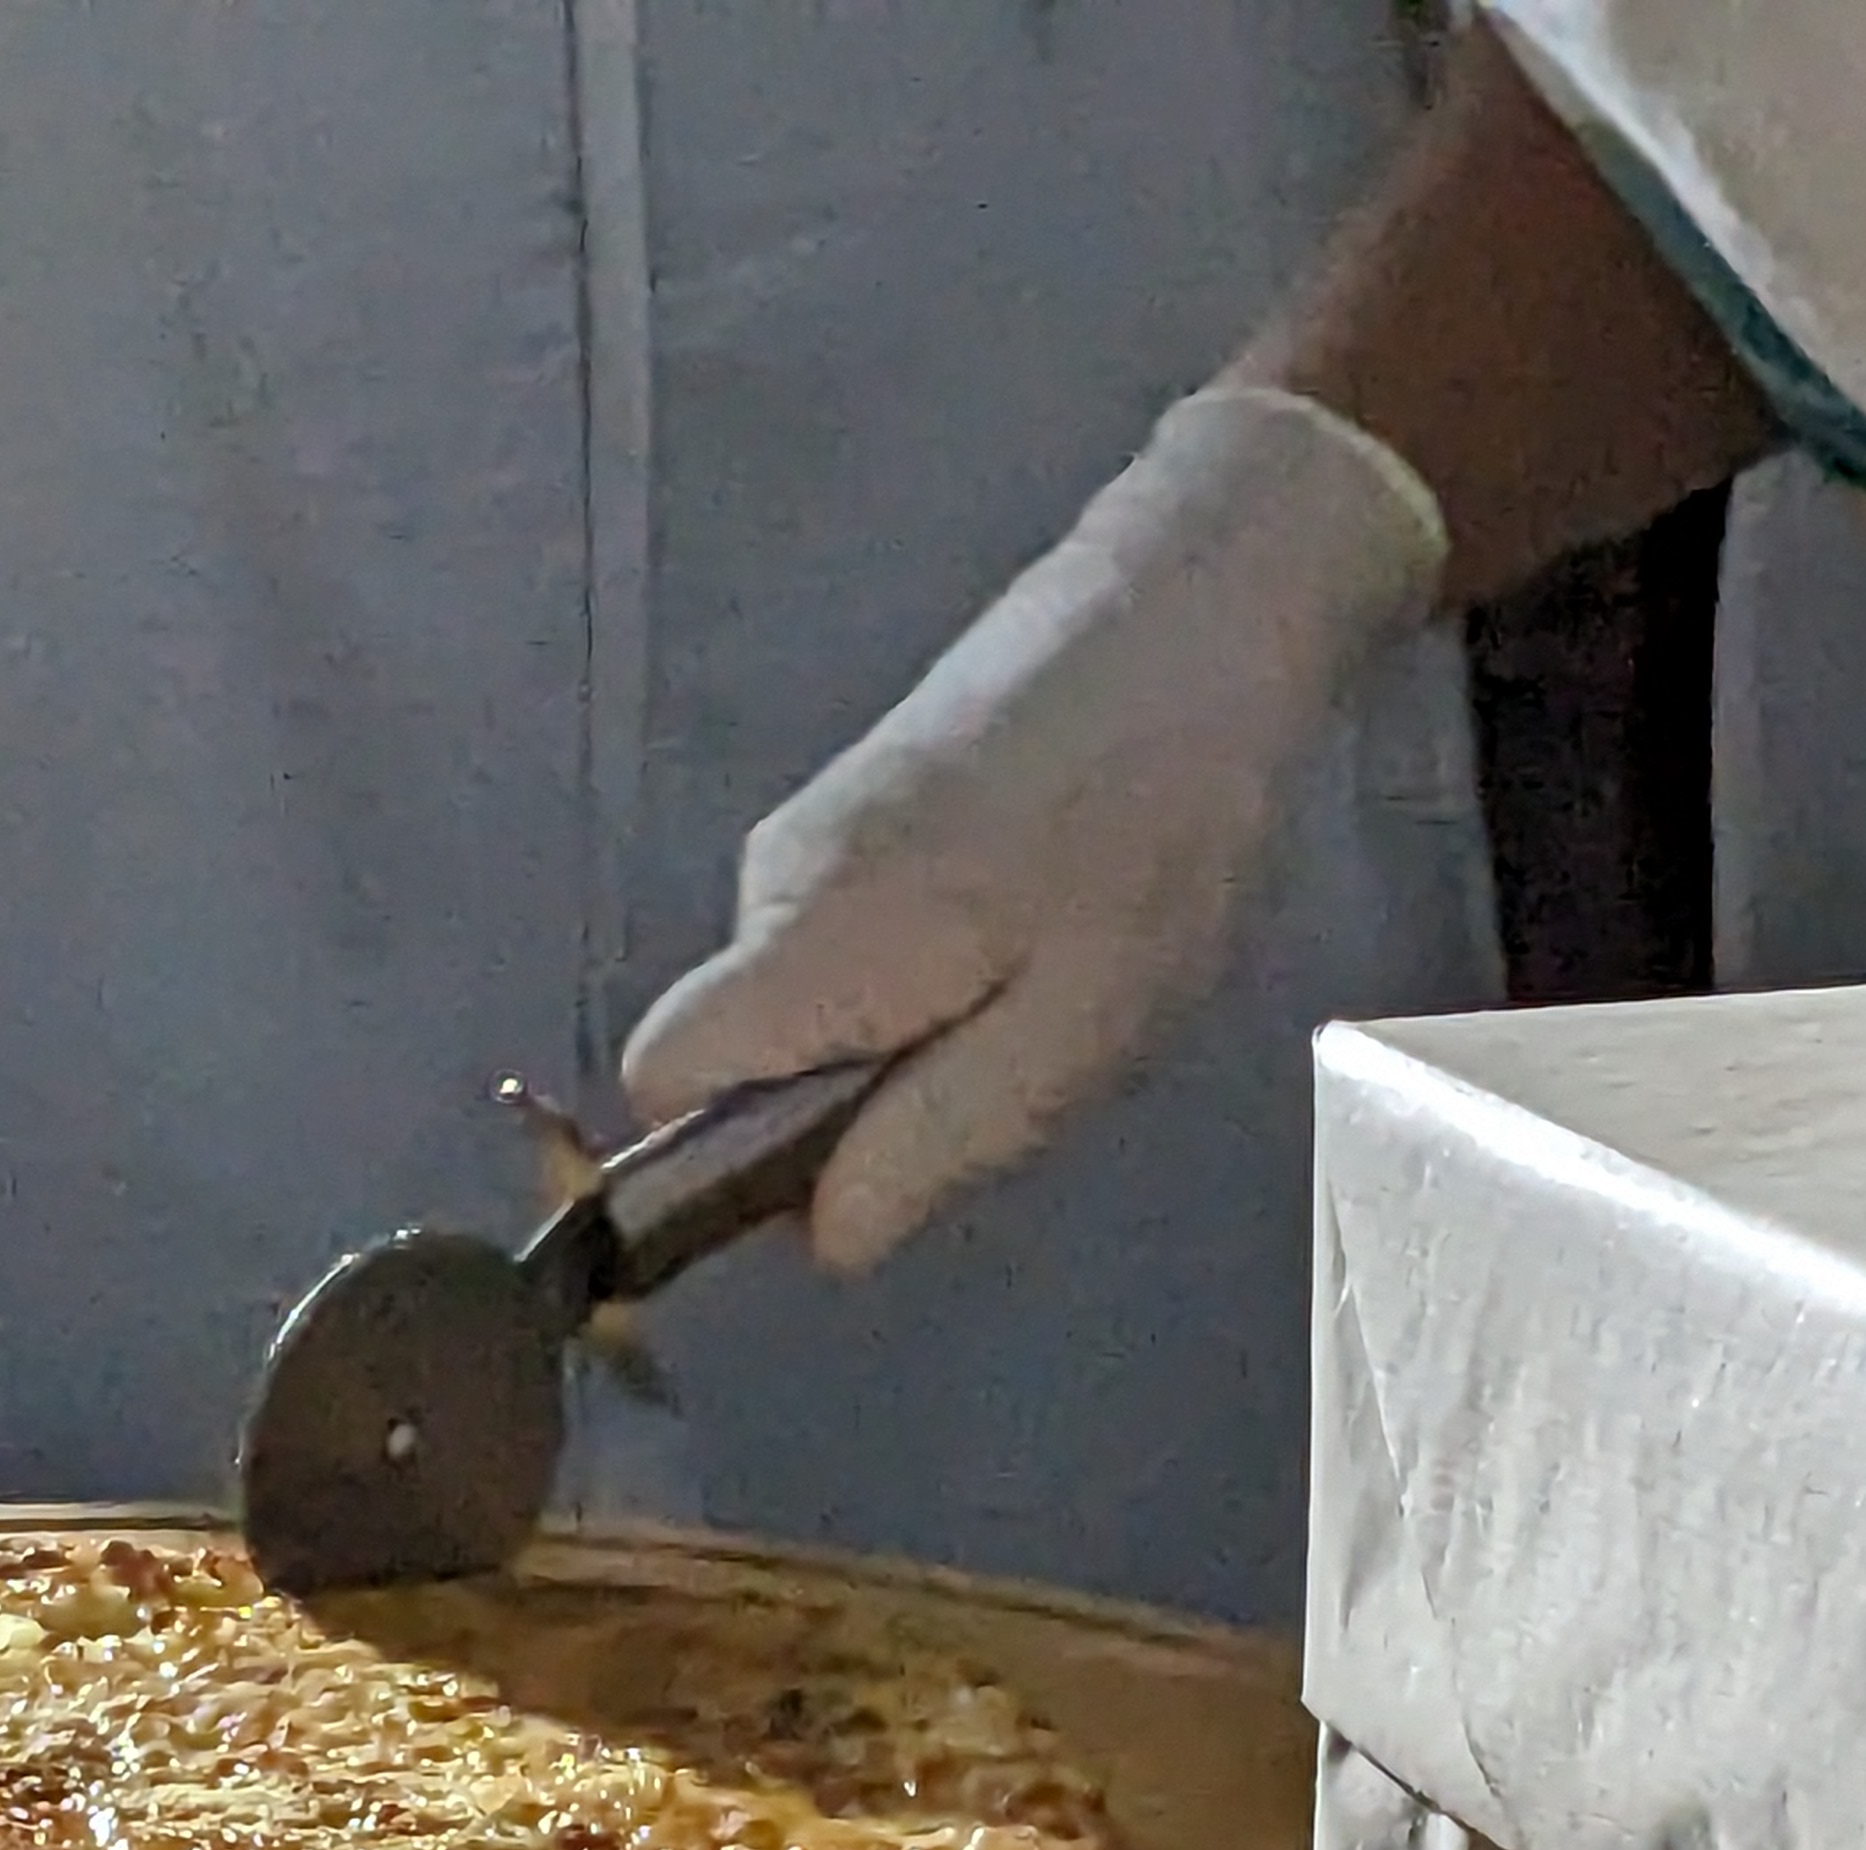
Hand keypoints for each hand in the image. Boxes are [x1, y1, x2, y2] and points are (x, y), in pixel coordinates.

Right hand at [619, 386, 1445, 1270]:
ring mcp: (817, 829)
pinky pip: (860, 938)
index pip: (660, 1086)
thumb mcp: (1073, 1032)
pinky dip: (943, 960)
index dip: (723, 1160)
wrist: (1206, 594)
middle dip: (855, 1102)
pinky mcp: (870, 796)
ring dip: (918, 1029)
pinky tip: (1059, 913)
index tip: (852, 1169)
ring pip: (814, 1000)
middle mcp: (774, 883)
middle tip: (1020, 1061)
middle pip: (745, 1054)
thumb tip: (821, 1240)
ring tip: (1062, 973)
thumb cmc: (1156, 825)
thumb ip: (932, 1145)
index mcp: (804, 946)